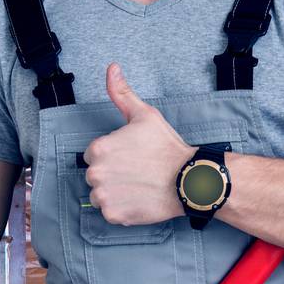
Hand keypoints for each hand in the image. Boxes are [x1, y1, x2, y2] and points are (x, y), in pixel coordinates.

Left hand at [81, 63, 193, 225]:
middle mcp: (95, 174)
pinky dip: (121, 207)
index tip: (131, 155)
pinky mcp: (112, 215)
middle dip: (111, 172)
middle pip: (94, 174)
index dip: (113, 154)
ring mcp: (103, 197)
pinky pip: (109, 211)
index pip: (95, 154)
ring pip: (99, 194)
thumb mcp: (144, 114)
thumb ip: (121, 93)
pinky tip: (138, 198)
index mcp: (98, 149)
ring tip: (137, 184)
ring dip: (113, 191)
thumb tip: (111, 68)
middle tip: (136, 170)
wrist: (188, 178)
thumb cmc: (166, 146)